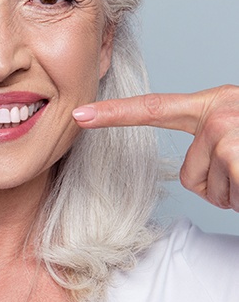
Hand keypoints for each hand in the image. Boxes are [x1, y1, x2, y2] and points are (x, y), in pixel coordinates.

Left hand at [73, 85, 238, 211]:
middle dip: (215, 186)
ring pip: (210, 191)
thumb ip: (207, 143)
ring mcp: (226, 132)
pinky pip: (227, 197)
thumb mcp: (238, 128)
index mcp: (210, 104)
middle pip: (187, 175)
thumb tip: (194, 174)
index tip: (79, 115)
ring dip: (235, 193)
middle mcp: (215, 113)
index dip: (113, 113)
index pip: (152, 109)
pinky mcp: (236, 154)